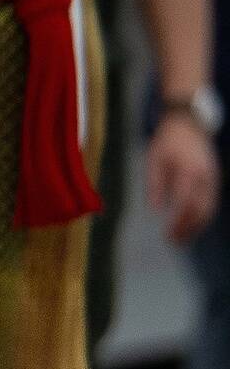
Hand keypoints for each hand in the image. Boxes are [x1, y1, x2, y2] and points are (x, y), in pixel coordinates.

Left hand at [155, 109, 219, 245]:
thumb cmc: (167, 143)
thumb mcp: (154, 161)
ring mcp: (212, 179)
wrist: (189, 126)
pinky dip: (203, 217)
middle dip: (188, 228)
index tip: (167, 234)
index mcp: (189, 172)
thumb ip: (155, 185)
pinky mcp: (214, 180)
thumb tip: (154, 210)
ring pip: (209, 208)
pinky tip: (192, 226)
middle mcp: (205, 177)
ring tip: (182, 239)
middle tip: (174, 242)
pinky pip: (211, 202)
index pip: (185, 203)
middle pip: (200, 210)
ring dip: (197, 226)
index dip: (178, 221)